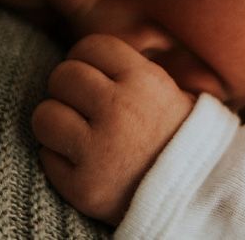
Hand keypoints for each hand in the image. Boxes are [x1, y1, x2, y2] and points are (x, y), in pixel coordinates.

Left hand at [32, 35, 195, 223]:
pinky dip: (59, 161)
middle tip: (82, 108)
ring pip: (45, 115)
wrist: (200, 198)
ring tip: (77, 135)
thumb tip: (96, 53)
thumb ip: (134, 71)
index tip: (92, 77)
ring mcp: (100, 151)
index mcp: (145, 82)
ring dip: (56, 124)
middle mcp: (120, 110)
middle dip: (68, 90)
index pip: (90, 47)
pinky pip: (47, 157)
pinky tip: (83, 164)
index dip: (86, 60)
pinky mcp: (84, 186)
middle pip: (62, 76)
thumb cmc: (181, 141)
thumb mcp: (173, 94)